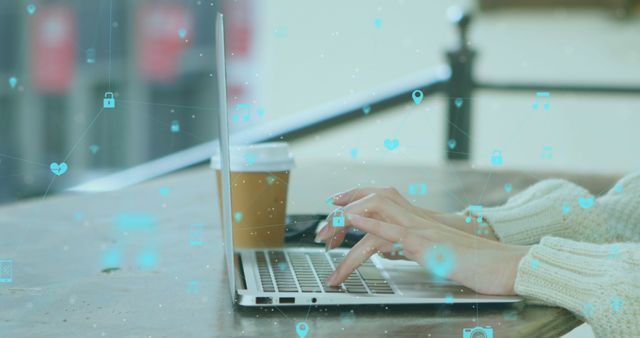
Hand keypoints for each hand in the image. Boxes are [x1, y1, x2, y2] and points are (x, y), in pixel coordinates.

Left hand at [315, 187, 496, 249]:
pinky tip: (351, 220)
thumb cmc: (470, 261)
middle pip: (371, 199)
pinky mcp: (424, 243)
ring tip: (326, 237)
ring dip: (346, 220)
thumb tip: (386, 248)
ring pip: (375, 209)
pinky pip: (392, 229)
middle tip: (321, 233)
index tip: (333, 206)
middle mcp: (414, 217)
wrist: (499, 265)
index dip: (353, 197)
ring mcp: (419, 227)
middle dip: (341, 213)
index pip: (378, 197)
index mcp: (415, 218)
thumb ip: (408, 245)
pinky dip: (368, 222)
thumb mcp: (432, 251)